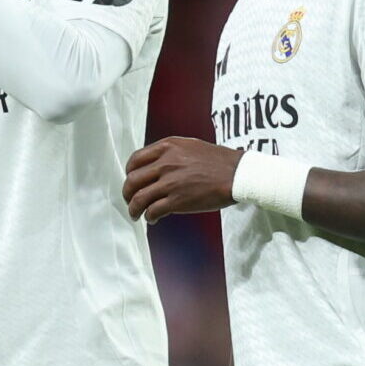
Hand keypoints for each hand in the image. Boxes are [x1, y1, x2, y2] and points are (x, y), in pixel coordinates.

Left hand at [123, 137, 241, 223]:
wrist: (237, 174)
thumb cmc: (218, 161)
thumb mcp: (190, 146)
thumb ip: (170, 152)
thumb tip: (155, 165)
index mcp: (167, 147)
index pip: (135, 160)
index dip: (129, 173)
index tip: (132, 181)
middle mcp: (165, 163)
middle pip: (132, 180)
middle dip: (127, 193)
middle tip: (130, 200)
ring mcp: (170, 182)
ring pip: (138, 199)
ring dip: (133, 209)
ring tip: (136, 215)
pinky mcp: (177, 201)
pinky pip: (153, 211)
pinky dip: (149, 218)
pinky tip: (153, 219)